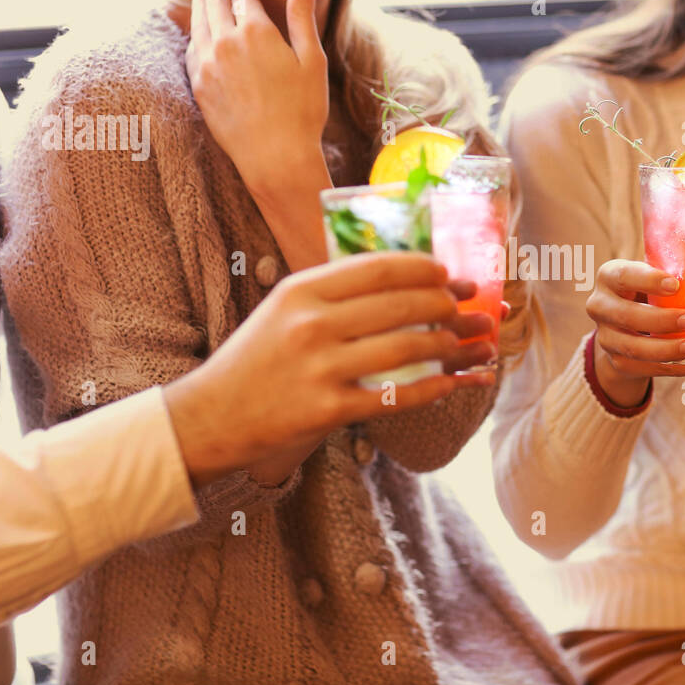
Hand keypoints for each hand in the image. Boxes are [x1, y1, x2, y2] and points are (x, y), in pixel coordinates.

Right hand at [163, 252, 492, 486]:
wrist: (210, 417)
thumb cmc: (256, 359)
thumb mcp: (284, 309)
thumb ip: (334, 292)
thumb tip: (405, 281)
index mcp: (302, 291)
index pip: (380, 268)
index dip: (425, 269)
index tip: (449, 273)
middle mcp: (312, 325)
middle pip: (402, 306)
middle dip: (448, 305)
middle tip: (470, 308)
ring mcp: (320, 368)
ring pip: (407, 349)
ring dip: (452, 346)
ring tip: (475, 344)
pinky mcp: (328, 410)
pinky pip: (396, 396)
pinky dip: (434, 389)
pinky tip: (455, 384)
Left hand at [186, 0, 329, 201]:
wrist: (275, 157)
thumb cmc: (303, 111)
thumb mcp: (312, 60)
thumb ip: (302, 16)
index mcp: (257, 31)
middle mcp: (226, 42)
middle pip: (215, 3)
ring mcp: (207, 64)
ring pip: (199, 23)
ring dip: (200, 4)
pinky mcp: (199, 85)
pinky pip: (192, 50)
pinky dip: (194, 34)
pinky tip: (197, 32)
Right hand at [586, 259, 684, 407]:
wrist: (624, 326)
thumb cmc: (650, 293)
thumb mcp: (664, 284)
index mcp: (611, 276)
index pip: (624, 275)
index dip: (647, 280)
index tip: (676, 284)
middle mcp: (600, 305)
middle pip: (627, 315)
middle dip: (659, 320)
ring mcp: (605, 337)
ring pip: (634, 348)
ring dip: (667, 350)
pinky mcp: (617, 362)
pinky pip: (648, 369)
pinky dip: (681, 369)